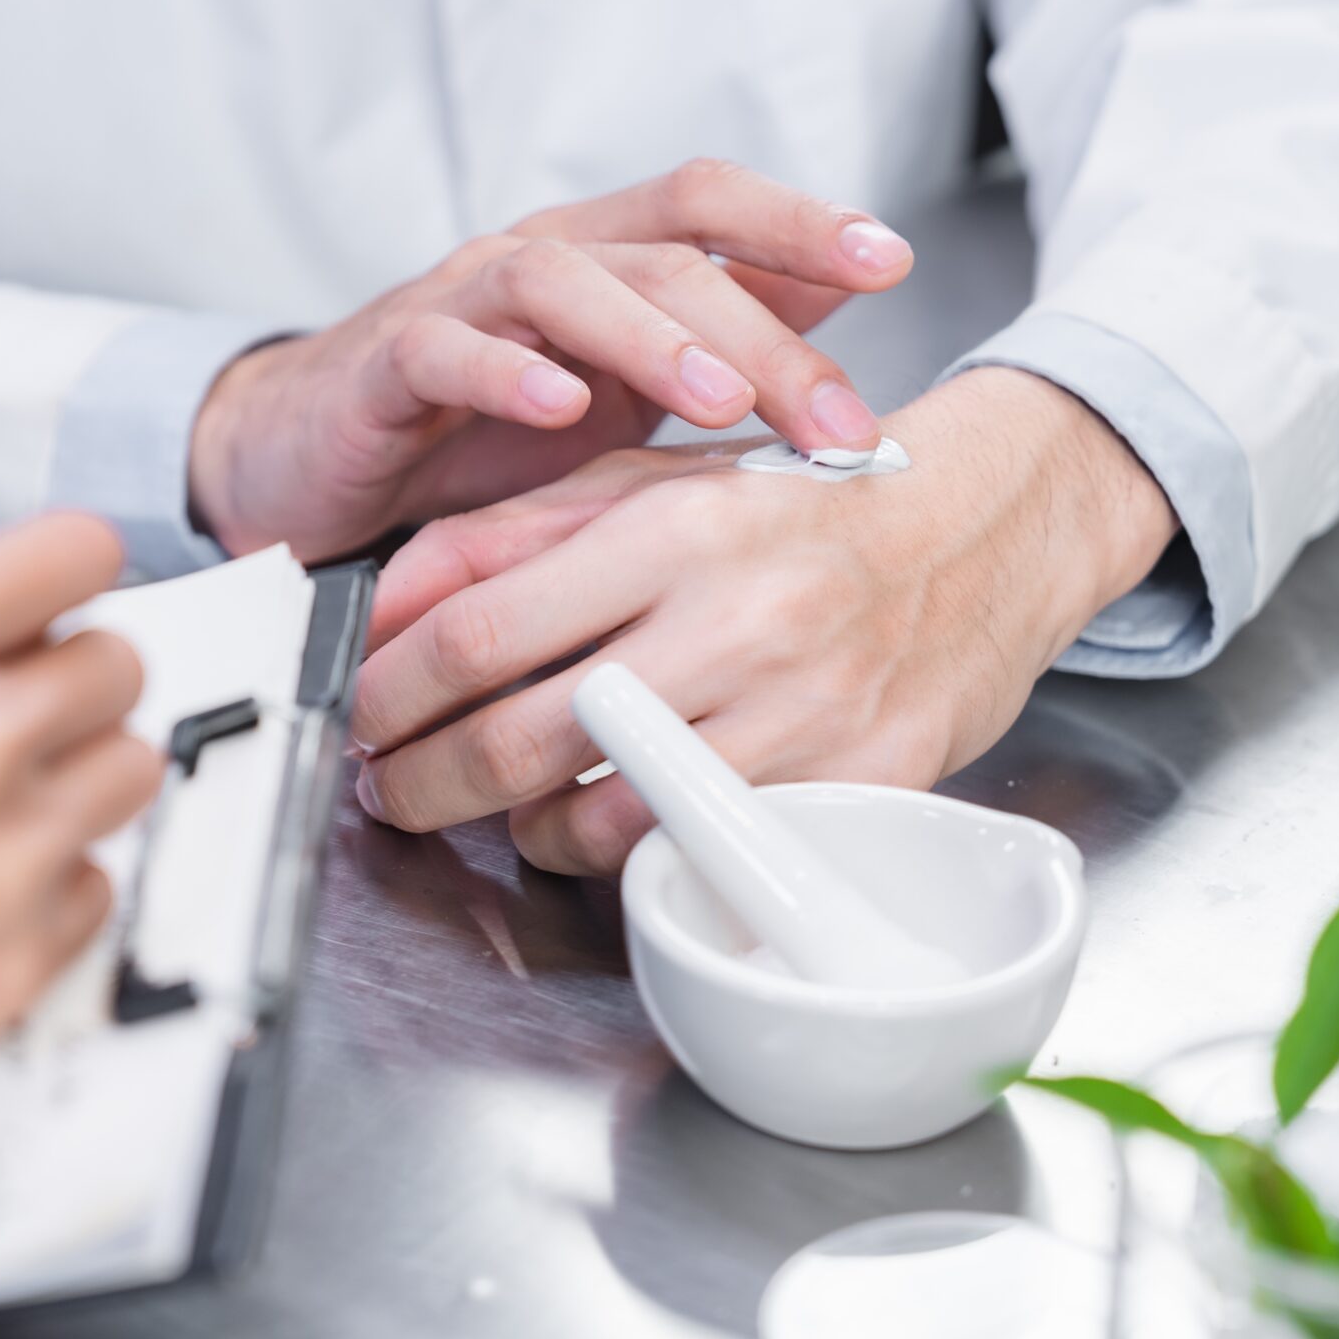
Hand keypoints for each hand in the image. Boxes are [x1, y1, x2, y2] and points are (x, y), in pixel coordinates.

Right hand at [187, 159, 912, 560]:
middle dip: (762, 336)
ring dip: (652, 339)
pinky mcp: (382, 365)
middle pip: (664, 256)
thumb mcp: (618, 389)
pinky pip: (444, 349)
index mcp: (600, 258)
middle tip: (835, 418)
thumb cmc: (471, 429)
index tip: (894, 257)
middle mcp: (535, 260)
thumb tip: (846, 293)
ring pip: (562, 283)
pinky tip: (560, 407)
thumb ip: (715, 337)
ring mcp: (455, 304)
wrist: (309, 459)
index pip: (709, 205)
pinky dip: (505, 372)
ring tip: (721, 401)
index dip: (799, 219)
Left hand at [346, 370, 1178, 875]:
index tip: (358, 719)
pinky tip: (600, 822)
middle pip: (521, 741)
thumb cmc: (794, 509)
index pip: (481, 632)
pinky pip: (699, 853)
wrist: (979, 532)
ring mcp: (798, 715)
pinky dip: (625, 852)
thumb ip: (504, 537)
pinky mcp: (850, 785)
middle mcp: (735, 623)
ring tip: (501, 806)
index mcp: (673, 532)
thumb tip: (381, 605)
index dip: (391, 694)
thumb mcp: (647, 485)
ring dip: (521, 831)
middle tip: (392, 790)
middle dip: (424, 784)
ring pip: (602, 821)